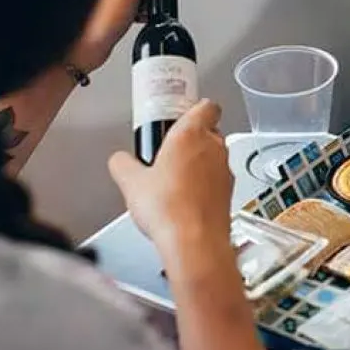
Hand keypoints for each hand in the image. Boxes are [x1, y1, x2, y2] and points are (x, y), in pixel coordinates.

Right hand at [107, 99, 233, 261]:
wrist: (194, 244)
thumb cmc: (169, 208)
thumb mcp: (130, 182)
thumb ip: (122, 163)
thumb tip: (119, 160)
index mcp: (191, 134)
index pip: (206, 106)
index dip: (195, 108)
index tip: (181, 114)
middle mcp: (214, 149)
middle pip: (210, 132)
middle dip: (192, 140)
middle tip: (170, 152)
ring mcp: (225, 172)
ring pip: (215, 158)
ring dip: (200, 164)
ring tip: (175, 180)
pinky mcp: (229, 195)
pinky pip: (217, 182)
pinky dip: (205, 186)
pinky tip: (185, 201)